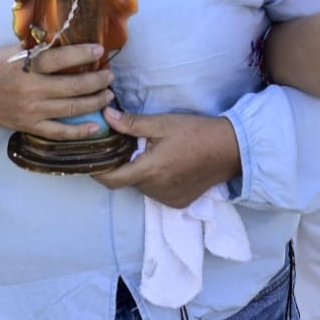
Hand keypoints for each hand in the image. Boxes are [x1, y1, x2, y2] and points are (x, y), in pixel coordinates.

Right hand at [0, 43, 114, 142]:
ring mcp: (31, 111)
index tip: (100, 50)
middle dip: (96, 81)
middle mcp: (30, 89)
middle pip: (72, 87)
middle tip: (109, 75)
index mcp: (24, 66)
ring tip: (108, 94)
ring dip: (94, 102)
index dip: (82, 54)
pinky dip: (80, 131)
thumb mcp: (10, 51)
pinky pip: (59, 132)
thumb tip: (67, 39)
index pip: (58, 59)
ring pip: (71, 109)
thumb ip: (36, 49)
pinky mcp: (30, 126)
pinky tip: (96, 126)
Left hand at [94, 109, 242, 207]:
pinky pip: (157, 192)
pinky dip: (155, 180)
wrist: (230, 149)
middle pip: (127, 180)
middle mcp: (156, 190)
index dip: (96, 171)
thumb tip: (105, 116)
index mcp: (150, 170)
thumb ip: (131, 123)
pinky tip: (167, 163)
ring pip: (142, 186)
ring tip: (151, 151)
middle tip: (127, 144)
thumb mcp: (162, 123)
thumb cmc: (196, 132)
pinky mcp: (179, 203)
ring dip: (141, 172)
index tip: (90, 159)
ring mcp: (168, 199)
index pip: (111, 179)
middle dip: (123, 164)